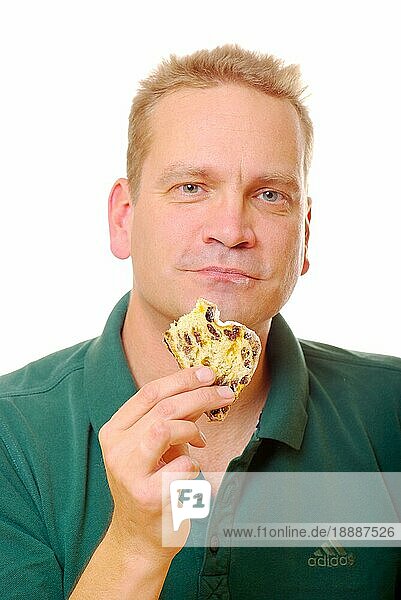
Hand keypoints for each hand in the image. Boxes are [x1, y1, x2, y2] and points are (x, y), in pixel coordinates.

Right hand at [98, 366, 234, 560]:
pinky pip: (184, 465)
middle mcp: (116, 449)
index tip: (208, 373)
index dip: (182, 378)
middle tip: (225, 393)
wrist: (139, 539)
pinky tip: (191, 473)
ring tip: (200, 441)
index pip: (149, 393)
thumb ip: (170, 419)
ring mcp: (129, 472)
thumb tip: (202, 387)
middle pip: (163, 407)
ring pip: (166, 427)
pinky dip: (195, 464)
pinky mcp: (148, 495)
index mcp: (115, 431)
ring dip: (193, 429)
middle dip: (200, 395)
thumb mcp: (153, 447)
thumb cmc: (150, 486)